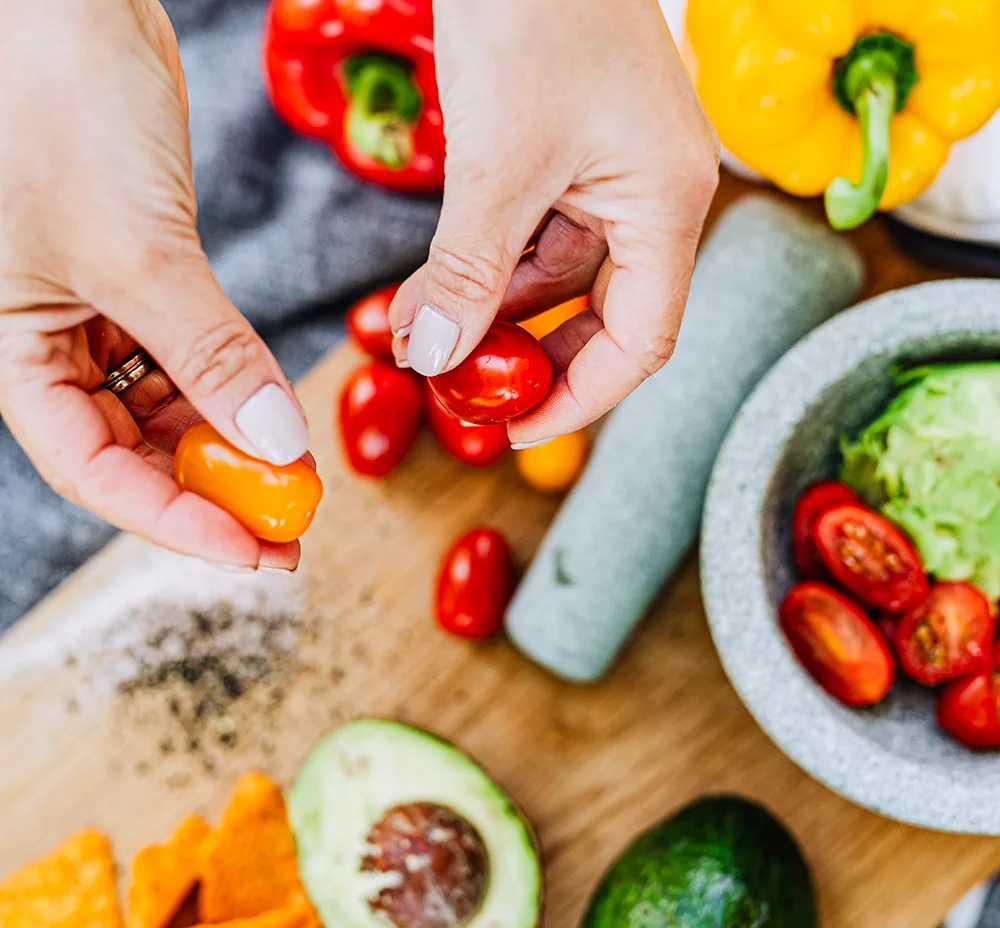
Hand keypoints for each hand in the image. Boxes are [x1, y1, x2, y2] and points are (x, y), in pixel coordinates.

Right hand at [0, 0, 310, 569]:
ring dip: (230, 445)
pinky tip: (276, 417)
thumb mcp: (135, 251)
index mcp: (6, 351)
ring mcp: (92, 311)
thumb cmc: (52, 104)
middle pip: (131, 448)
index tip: (252, 553)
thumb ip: (210, 356)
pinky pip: (187, 356)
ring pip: (164, 408)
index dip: (173, 521)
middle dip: (211, 492)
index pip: (91, 470)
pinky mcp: (140, 276)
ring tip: (296, 481)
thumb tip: (276, 446)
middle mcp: (44, 342)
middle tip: (289, 529)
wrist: (61, 4)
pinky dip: (233, 388)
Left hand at [389, 0, 718, 443]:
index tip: (515, 431)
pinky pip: (540, 234)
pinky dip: (491, 265)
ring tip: (428, 337)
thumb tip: (434, 358)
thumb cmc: (536, 12)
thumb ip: (469, 270)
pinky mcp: (577, 156)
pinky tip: (438, 286)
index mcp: (669, 205)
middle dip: (535, 359)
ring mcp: (617, 176)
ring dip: (499, 312)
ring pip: (563, 278)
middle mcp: (656, 197)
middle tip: (468, 392)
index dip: (580, 399)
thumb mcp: (498, 161)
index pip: (644, 341)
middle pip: (608, 316)